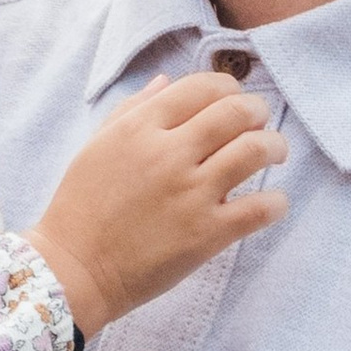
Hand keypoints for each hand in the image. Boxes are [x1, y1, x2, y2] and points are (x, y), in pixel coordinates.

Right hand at [26, 70, 287, 338]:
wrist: (74, 269)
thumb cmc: (81, 207)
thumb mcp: (98, 145)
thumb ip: (133, 109)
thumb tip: (167, 82)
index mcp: (140, 128)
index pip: (201, 87)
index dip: (227, 88)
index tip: (232, 101)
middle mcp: (169, 153)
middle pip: (236, 111)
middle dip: (257, 111)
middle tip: (259, 124)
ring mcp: (190, 194)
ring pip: (255, 150)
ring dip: (275, 146)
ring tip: (274, 153)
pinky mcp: (206, 234)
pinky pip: (260, 208)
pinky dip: (276, 202)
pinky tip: (272, 203)